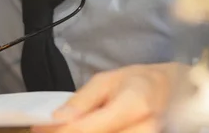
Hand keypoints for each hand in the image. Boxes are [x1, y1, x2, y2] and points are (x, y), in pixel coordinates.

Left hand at [32, 63, 185, 132]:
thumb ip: (82, 100)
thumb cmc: (137, 82)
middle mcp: (144, 129)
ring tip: (64, 129)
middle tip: (46, 130)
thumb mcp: (107, 80)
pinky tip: (82, 131)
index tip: (38, 128)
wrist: (171, 91)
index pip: (88, 127)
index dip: (59, 131)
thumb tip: (57, 118)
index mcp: (133, 105)